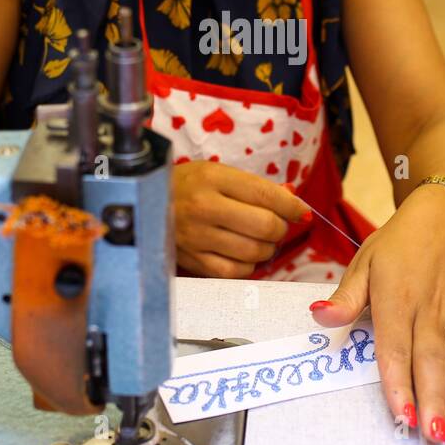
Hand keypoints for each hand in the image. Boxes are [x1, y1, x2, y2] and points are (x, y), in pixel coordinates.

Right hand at [173, 161, 309, 278]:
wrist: (143, 202)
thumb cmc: (187, 185)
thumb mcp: (217, 173)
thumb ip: (255, 188)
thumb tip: (293, 203)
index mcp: (212, 178)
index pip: (266, 195)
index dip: (292, 206)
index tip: (301, 212)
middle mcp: (204, 207)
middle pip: (264, 226)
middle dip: (280, 228)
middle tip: (276, 225)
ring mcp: (197, 237)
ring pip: (254, 252)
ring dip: (267, 248)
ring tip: (259, 239)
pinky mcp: (193, 260)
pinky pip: (235, 271)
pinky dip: (248, 265)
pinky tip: (243, 254)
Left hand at [309, 183, 444, 442]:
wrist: (440, 217)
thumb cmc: (396, 245)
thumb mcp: (363, 263)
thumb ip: (345, 298)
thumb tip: (319, 316)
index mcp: (396, 299)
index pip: (395, 349)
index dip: (398, 384)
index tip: (401, 415)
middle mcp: (428, 309)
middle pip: (430, 361)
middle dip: (432, 400)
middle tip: (434, 434)